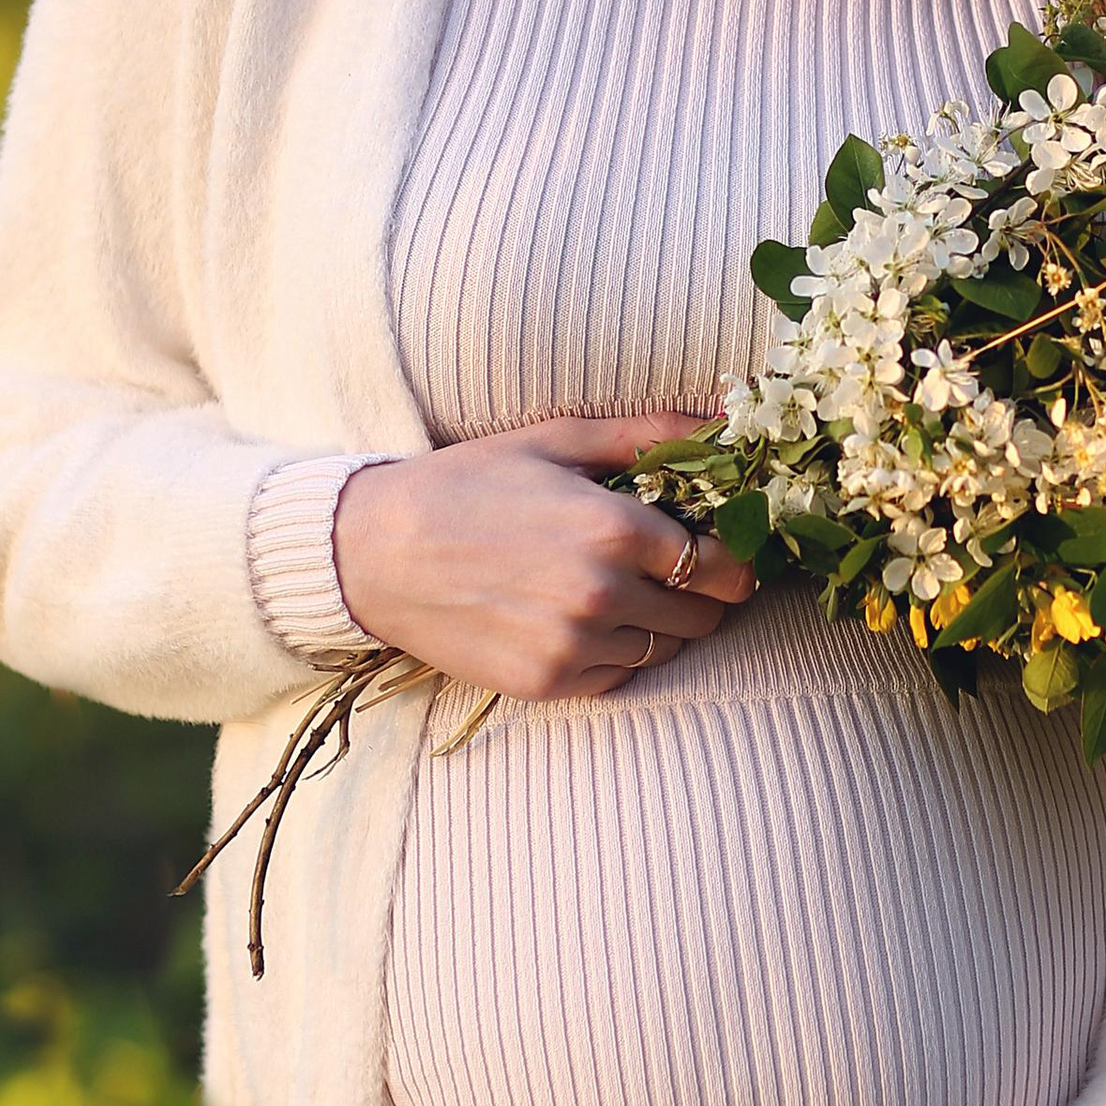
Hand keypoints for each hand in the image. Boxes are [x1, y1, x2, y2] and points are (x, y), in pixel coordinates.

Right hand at [333, 414, 755, 700]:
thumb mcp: (555, 439)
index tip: (719, 544)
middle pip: (705, 614)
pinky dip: (617, 651)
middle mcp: (602, 595)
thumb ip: (648, 434)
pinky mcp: (548, 684)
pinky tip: (580, 616)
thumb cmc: (466, 484)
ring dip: (660, 622)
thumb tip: (721, 421)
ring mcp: (574, 646)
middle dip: (701, 590)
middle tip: (669, 564)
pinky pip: (621, 675)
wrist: (374, 552)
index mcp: (613, 528)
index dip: (731, 555)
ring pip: (666, 649)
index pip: (722, 564)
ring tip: (616, 586)